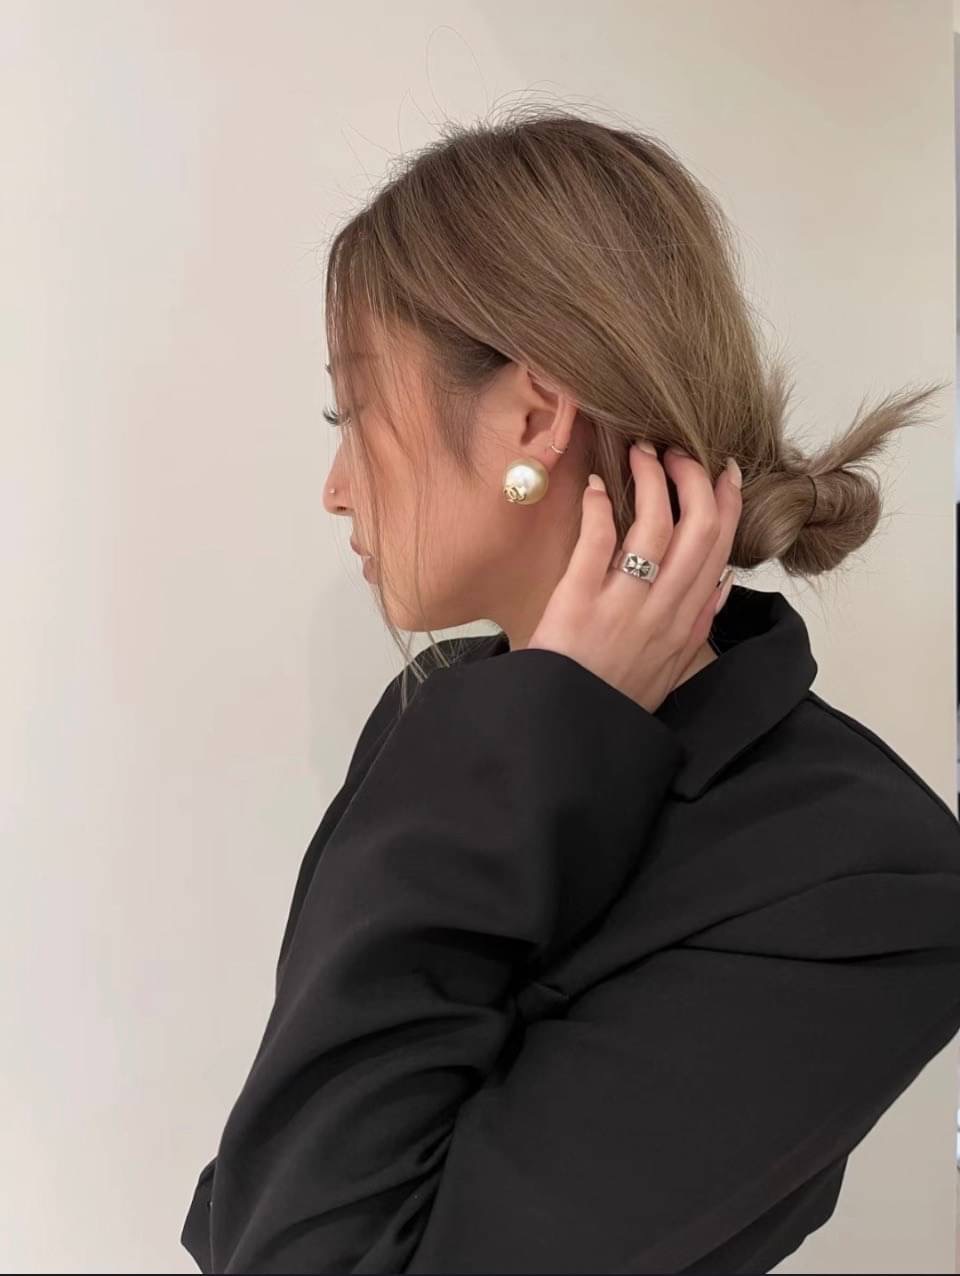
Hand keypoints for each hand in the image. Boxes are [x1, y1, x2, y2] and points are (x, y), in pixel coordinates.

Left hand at [524, 445, 742, 713]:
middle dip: (694, 478)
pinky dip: (602, 506)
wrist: (564, 733)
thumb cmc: (612, 699)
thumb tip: (724, 583)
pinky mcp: (578, 603)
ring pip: (655, 526)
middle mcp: (662, 612)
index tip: (725, 469)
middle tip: (678, 451)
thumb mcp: (670, 670)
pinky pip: (598, 542)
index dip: (728, 502)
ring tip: (642, 453)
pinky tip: (598, 487)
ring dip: (652, 479)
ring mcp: (622, 607)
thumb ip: (698, 626)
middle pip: (698, 529)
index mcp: (686, 625)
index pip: (721, 549)